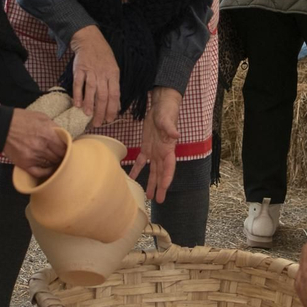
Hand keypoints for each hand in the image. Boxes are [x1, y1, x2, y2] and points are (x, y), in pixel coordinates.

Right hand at [3, 108, 67, 177]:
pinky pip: (40, 173)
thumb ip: (54, 126)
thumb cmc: (22, 119)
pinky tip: (49, 169)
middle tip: (63, 156)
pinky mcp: (25, 164)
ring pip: (51, 165)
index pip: (66, 148)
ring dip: (54, 163)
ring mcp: (33, 157)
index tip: (69, 150)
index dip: (69, 149)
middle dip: (63, 156)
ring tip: (56, 161)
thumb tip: (64, 136)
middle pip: (59, 157)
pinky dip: (46, 172)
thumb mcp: (41, 117)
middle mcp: (42, 147)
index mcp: (48, 134)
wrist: (2, 126)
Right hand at [70, 26, 120, 125]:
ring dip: (89, 105)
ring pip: (91, 91)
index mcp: (113, 75)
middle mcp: (103, 74)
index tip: (110, 120)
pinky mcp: (79, 69)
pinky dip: (78, 94)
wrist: (90, 40)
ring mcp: (90, 71)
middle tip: (98, 123)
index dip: (112, 108)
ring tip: (88, 116)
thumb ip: (114, 87)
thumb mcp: (113, 70)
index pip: (114, 95)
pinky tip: (77, 104)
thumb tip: (116, 106)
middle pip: (103, 96)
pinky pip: (78, 83)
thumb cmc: (103, 57)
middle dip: (101, 111)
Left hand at [129, 87, 180, 202]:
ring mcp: (155, 152)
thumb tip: (176, 135)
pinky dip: (136, 170)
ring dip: (150, 183)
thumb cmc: (166, 111)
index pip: (169, 166)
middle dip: (160, 187)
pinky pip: (141, 161)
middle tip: (158, 201)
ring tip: (148, 196)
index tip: (165, 188)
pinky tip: (131, 178)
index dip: (168, 177)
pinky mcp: (147, 147)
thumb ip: (170, 127)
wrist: (161, 106)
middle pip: (162, 173)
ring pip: (153, 171)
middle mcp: (162, 153)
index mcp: (169, 148)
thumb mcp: (167, 119)